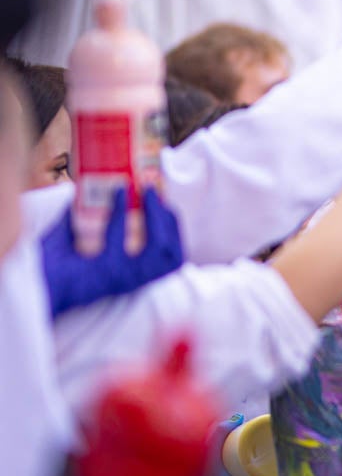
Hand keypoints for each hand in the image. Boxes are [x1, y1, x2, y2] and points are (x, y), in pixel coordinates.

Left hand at [40, 187, 183, 317]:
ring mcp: (122, 278)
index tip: (168, 206)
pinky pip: (120, 240)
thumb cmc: (49, 269)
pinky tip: (116, 195)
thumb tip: (83, 189)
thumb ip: (79, 219)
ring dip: (157, 219)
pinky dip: (121, 214)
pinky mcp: (105, 274)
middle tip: (158, 197)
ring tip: (145, 194)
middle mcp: (134, 279)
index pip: (173, 256)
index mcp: (135, 275)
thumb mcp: (73, 242)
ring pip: (159, 249)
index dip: (176, 230)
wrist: (31, 285)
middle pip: (173, 254)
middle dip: (171, 222)